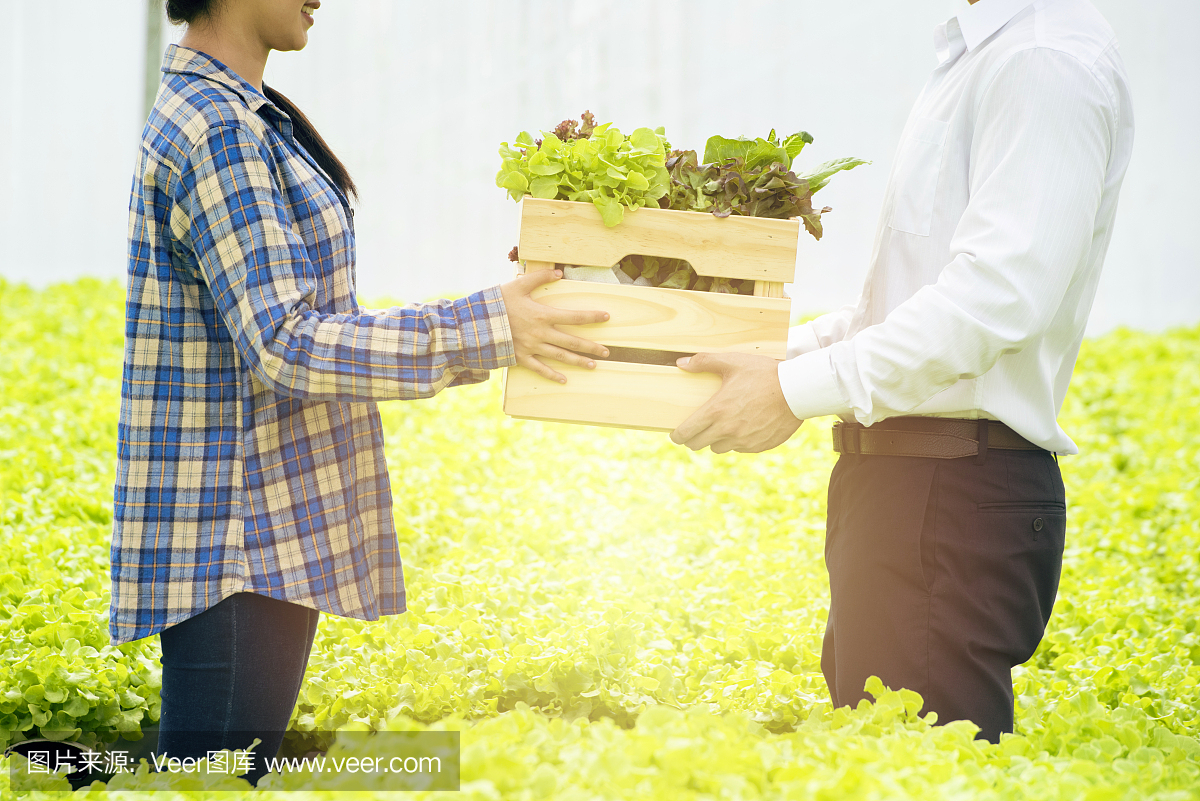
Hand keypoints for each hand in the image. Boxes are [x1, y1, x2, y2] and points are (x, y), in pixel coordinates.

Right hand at [500, 269, 609, 382]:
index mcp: (543, 315)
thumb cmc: (497, 302)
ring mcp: (532, 347)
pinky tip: (564, 380)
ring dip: (578, 362)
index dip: (592, 317)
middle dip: (591, 347)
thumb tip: (558, 272)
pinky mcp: (521, 357)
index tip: (606, 317)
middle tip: (607, 352)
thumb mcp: (518, 284)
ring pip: (560, 357)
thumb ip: (539, 277)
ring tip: (593, 365)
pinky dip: (552, 375)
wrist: (476, 323)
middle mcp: (541, 333)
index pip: (574, 317)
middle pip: (572, 342)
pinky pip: (539, 368)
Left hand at [669, 352, 802, 453]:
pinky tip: (744, 427)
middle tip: (697, 429)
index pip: (685, 433)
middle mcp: (727, 430)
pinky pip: (740, 449)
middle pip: (697, 445)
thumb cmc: (763, 373)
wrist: (796, 390)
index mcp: (716, 411)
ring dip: (716, 440)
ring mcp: (743, 441)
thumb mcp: (733, 362)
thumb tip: (681, 363)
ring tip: (723, 426)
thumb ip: (704, 361)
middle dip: (693, 438)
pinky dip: (738, 441)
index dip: (677, 435)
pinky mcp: (758, 446)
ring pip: (718, 448)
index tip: (676, 434)